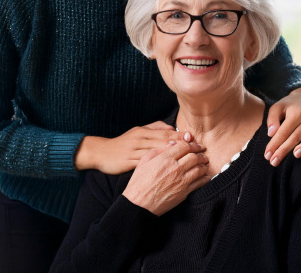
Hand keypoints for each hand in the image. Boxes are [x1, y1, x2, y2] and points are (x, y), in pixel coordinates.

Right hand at [74, 121, 194, 173]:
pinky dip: (161, 169)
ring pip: (158, 153)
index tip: (194, 138)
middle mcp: (140, 140)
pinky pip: (149, 166)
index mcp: (143, 131)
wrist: (102, 152)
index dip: (180, 135)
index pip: (165, 132)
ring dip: (175, 157)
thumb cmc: (123, 143)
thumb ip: (154, 128)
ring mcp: (134, 151)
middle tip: (199, 149)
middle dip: (183, 145)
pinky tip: (172, 173)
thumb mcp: (138, 131)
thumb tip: (171, 127)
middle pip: (164, 142)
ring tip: (190, 161)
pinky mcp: (129, 163)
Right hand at [122, 140, 209, 215]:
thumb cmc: (139, 182)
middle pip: (194, 156)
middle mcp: (175, 168)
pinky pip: (199, 183)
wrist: (139, 203)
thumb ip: (159, 150)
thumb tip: (171, 145)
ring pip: (199, 169)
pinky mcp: (184, 192)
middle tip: (203, 152)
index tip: (196, 145)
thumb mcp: (144, 160)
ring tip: (205, 162)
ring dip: (204, 164)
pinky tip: (205, 175)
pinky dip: (205, 177)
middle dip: (201, 153)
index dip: (192, 144)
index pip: (185, 147)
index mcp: (165, 158)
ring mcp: (181, 181)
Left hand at [264, 88, 300, 166]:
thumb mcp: (278, 107)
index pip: (283, 131)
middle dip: (284, 150)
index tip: (267, 155)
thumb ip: (272, 119)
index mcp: (296, 113)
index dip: (275, 144)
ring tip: (295, 155)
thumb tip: (271, 134)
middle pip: (296, 137)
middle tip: (273, 162)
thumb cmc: (290, 105)